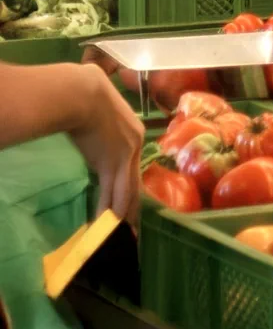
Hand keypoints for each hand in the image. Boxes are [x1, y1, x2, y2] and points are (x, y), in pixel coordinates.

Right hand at [67, 65, 143, 230]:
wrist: (82, 93)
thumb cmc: (85, 94)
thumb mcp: (102, 109)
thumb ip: (101, 123)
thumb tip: (89, 127)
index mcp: (135, 133)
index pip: (134, 167)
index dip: (132, 184)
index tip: (131, 200)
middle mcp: (135, 147)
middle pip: (135, 184)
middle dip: (134, 207)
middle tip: (135, 228)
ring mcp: (124, 157)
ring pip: (126, 193)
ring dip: (125, 215)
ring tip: (126, 235)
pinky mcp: (109, 165)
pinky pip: (111, 194)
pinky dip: (109, 211)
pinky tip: (109, 225)